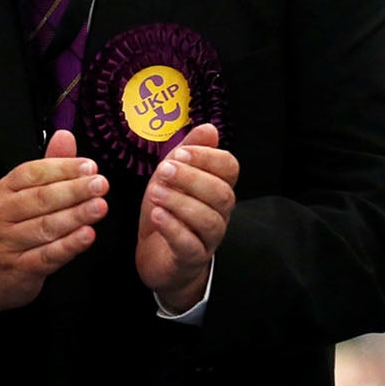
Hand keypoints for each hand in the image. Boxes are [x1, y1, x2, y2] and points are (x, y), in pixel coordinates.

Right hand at [0, 130, 106, 319]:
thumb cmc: (11, 227)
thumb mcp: (23, 194)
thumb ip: (49, 166)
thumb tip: (65, 134)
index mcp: (5, 190)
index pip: (32, 173)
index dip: (63, 168)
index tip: (90, 166)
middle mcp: (2, 214)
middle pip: (40, 199)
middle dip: (74, 191)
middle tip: (100, 184)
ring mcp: (8, 242)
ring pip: (45, 227)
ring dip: (75, 216)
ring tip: (99, 207)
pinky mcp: (20, 268)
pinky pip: (47, 256)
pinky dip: (68, 246)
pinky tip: (87, 236)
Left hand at [135, 123, 237, 312]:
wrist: (160, 258)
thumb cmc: (168, 214)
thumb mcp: (172, 179)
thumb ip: (189, 153)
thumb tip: (209, 128)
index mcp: (218, 188)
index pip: (229, 168)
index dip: (207, 157)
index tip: (179, 152)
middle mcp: (220, 213)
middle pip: (221, 193)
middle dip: (192, 178)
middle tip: (163, 170)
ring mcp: (209, 237)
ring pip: (208, 219)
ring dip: (180, 202)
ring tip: (155, 193)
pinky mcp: (191, 258)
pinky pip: (189, 244)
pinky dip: (173, 227)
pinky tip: (156, 215)